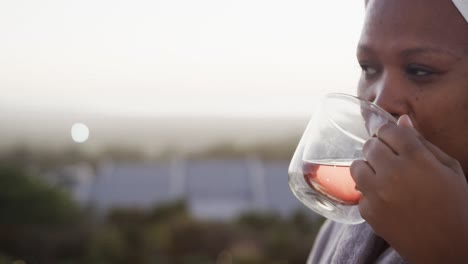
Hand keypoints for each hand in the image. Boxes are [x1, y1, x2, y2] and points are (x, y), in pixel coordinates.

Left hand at [351, 115, 467, 262]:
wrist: (448, 248)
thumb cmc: (455, 205)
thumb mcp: (449, 169)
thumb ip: (423, 142)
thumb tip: (402, 120)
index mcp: (416, 158)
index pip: (387, 130)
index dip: (390, 133)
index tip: (394, 140)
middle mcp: (392, 173)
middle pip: (370, 146)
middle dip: (379, 149)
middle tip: (392, 160)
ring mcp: (377, 193)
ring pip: (357, 166)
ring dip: (369, 168)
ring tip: (385, 178)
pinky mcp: (368, 211)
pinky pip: (360, 192)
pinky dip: (370, 193)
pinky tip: (388, 200)